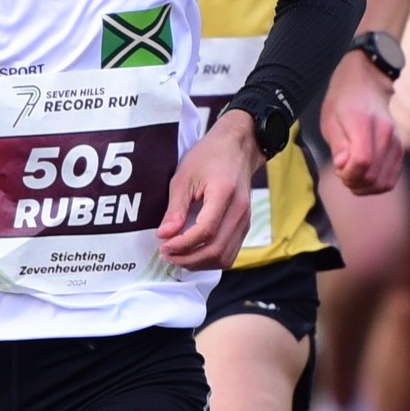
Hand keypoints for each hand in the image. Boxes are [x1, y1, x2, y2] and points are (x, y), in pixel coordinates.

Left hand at [160, 115, 260, 269]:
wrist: (237, 147)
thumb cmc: (210, 156)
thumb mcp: (184, 176)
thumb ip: (175, 208)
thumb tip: (164, 235)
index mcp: (224, 194)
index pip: (205, 231)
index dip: (182, 244)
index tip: (164, 245)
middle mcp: (239, 211)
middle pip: (216, 250)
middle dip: (188, 259)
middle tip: (167, 255)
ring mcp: (245, 220)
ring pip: (225, 257)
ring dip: (200, 263)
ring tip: (178, 257)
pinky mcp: (244, 226)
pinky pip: (229, 252)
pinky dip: (210, 259)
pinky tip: (194, 253)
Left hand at [319, 51, 402, 195]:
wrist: (368, 83)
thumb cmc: (344, 101)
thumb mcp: (330, 118)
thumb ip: (337, 143)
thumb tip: (342, 165)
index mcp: (364, 122)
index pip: (362, 161)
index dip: (347, 173)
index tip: (338, 168)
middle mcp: (386, 133)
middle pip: (373, 175)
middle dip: (353, 182)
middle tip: (342, 172)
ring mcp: (397, 143)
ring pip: (384, 182)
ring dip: (365, 187)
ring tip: (352, 175)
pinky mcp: (401, 150)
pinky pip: (391, 179)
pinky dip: (376, 185)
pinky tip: (364, 176)